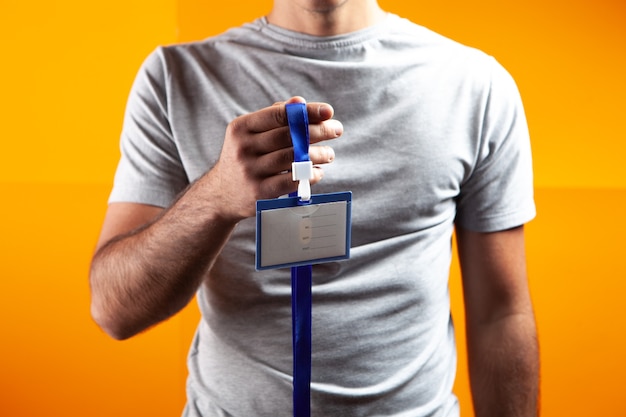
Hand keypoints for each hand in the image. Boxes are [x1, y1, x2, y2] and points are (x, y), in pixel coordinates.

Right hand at [204, 97, 341, 221]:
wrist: (222, 194)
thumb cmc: (245, 157)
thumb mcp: (250, 134)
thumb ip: (275, 117)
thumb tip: (300, 102)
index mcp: (241, 128)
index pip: (278, 115)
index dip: (306, 112)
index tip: (328, 112)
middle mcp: (243, 148)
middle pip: (288, 136)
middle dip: (318, 131)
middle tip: (336, 130)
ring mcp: (250, 171)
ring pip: (292, 158)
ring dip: (317, 154)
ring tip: (329, 153)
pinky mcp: (259, 192)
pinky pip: (292, 181)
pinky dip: (310, 175)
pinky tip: (318, 171)